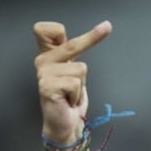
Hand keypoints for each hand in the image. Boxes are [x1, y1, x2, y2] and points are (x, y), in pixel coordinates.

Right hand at [33, 20, 112, 144]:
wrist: (65, 124)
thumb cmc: (70, 98)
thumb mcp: (73, 71)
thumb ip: (73, 52)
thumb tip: (102, 27)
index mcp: (48, 55)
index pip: (44, 30)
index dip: (56, 29)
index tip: (66, 30)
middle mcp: (43, 62)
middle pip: (70, 44)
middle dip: (92, 37)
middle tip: (107, 26)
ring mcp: (43, 74)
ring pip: (80, 69)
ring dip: (81, 85)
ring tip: (71, 94)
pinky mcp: (47, 87)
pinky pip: (76, 83)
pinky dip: (77, 95)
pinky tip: (68, 101)